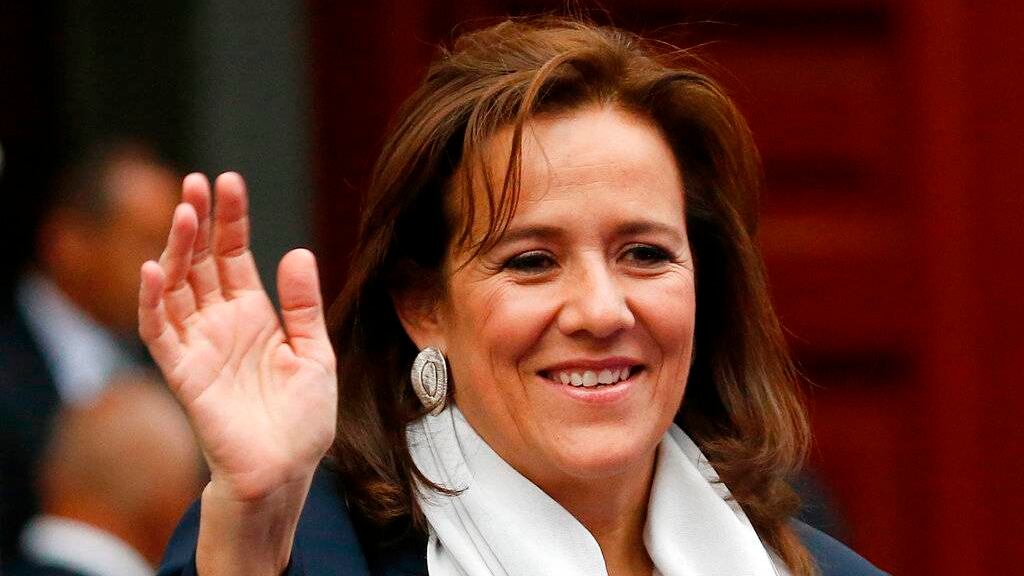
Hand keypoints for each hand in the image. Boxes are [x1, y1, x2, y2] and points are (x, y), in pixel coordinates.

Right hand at [139, 172, 336, 502]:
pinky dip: (153, 302)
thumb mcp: (315, 353)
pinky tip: (153, 269)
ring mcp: (199, 344)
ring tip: (185, 213)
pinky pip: (159, 332)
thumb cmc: (302, 418)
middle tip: (197, 183)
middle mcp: (222, 323)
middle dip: (198, 222)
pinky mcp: (183, 372)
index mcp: (254, 314)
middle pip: (201, 262)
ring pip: (176, 287)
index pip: (235, 256)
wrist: (287, 468)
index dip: (231, 220)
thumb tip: (296, 252)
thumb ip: (302, 305)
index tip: (229, 182)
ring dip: (175, 250)